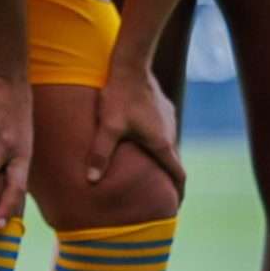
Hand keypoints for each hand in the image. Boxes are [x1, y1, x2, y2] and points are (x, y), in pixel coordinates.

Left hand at [82, 58, 184, 194]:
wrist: (131, 66)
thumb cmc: (119, 97)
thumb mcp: (107, 127)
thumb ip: (100, 154)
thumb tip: (91, 181)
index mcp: (161, 143)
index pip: (177, 174)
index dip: (178, 192)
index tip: (176, 205)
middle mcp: (170, 132)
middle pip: (172, 161)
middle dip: (165, 177)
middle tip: (156, 193)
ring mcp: (168, 119)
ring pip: (166, 145)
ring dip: (159, 158)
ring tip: (146, 170)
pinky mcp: (162, 109)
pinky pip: (161, 131)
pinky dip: (155, 142)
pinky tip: (140, 141)